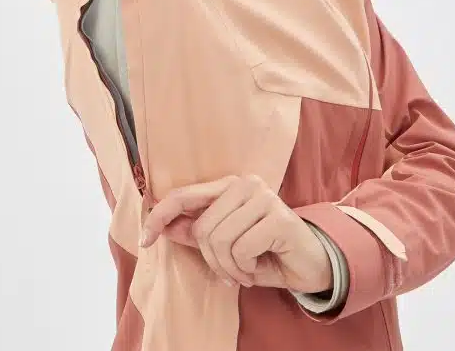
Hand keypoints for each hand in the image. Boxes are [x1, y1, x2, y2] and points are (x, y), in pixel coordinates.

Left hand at [140, 175, 331, 292]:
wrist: (309, 264)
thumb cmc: (265, 251)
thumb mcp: (225, 244)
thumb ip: (196, 232)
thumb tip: (162, 227)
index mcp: (229, 185)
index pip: (184, 195)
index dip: (160, 216)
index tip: (144, 240)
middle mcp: (246, 184)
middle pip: (203, 227)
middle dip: (212, 259)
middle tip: (230, 271)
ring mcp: (263, 197)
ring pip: (219, 240)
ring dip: (229, 267)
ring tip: (246, 270)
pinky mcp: (278, 217)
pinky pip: (241, 249)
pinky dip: (246, 269)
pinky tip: (260, 266)